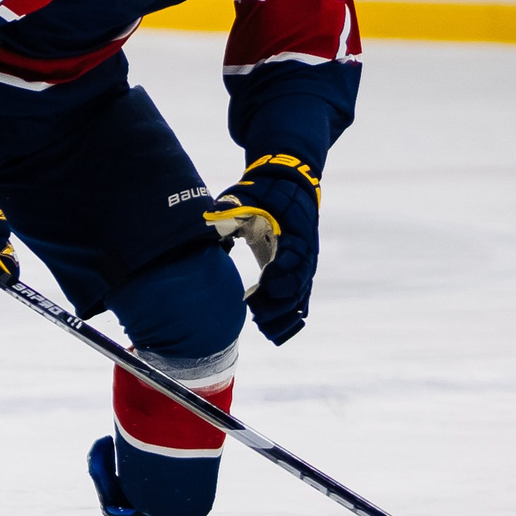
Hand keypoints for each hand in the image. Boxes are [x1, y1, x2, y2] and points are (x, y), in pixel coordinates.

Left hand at [206, 153, 321, 343]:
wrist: (288, 183)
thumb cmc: (264, 192)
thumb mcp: (247, 195)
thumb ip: (231, 209)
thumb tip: (210, 217)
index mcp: (295, 233)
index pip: (295, 260)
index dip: (281, 275)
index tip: (261, 285)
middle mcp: (305, 253)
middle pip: (298, 287)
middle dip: (277, 304)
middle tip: (253, 312)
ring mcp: (304, 265)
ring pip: (299, 299)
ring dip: (281, 316)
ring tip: (260, 326)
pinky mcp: (299, 273)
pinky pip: (299, 301)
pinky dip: (288, 318)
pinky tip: (272, 333)